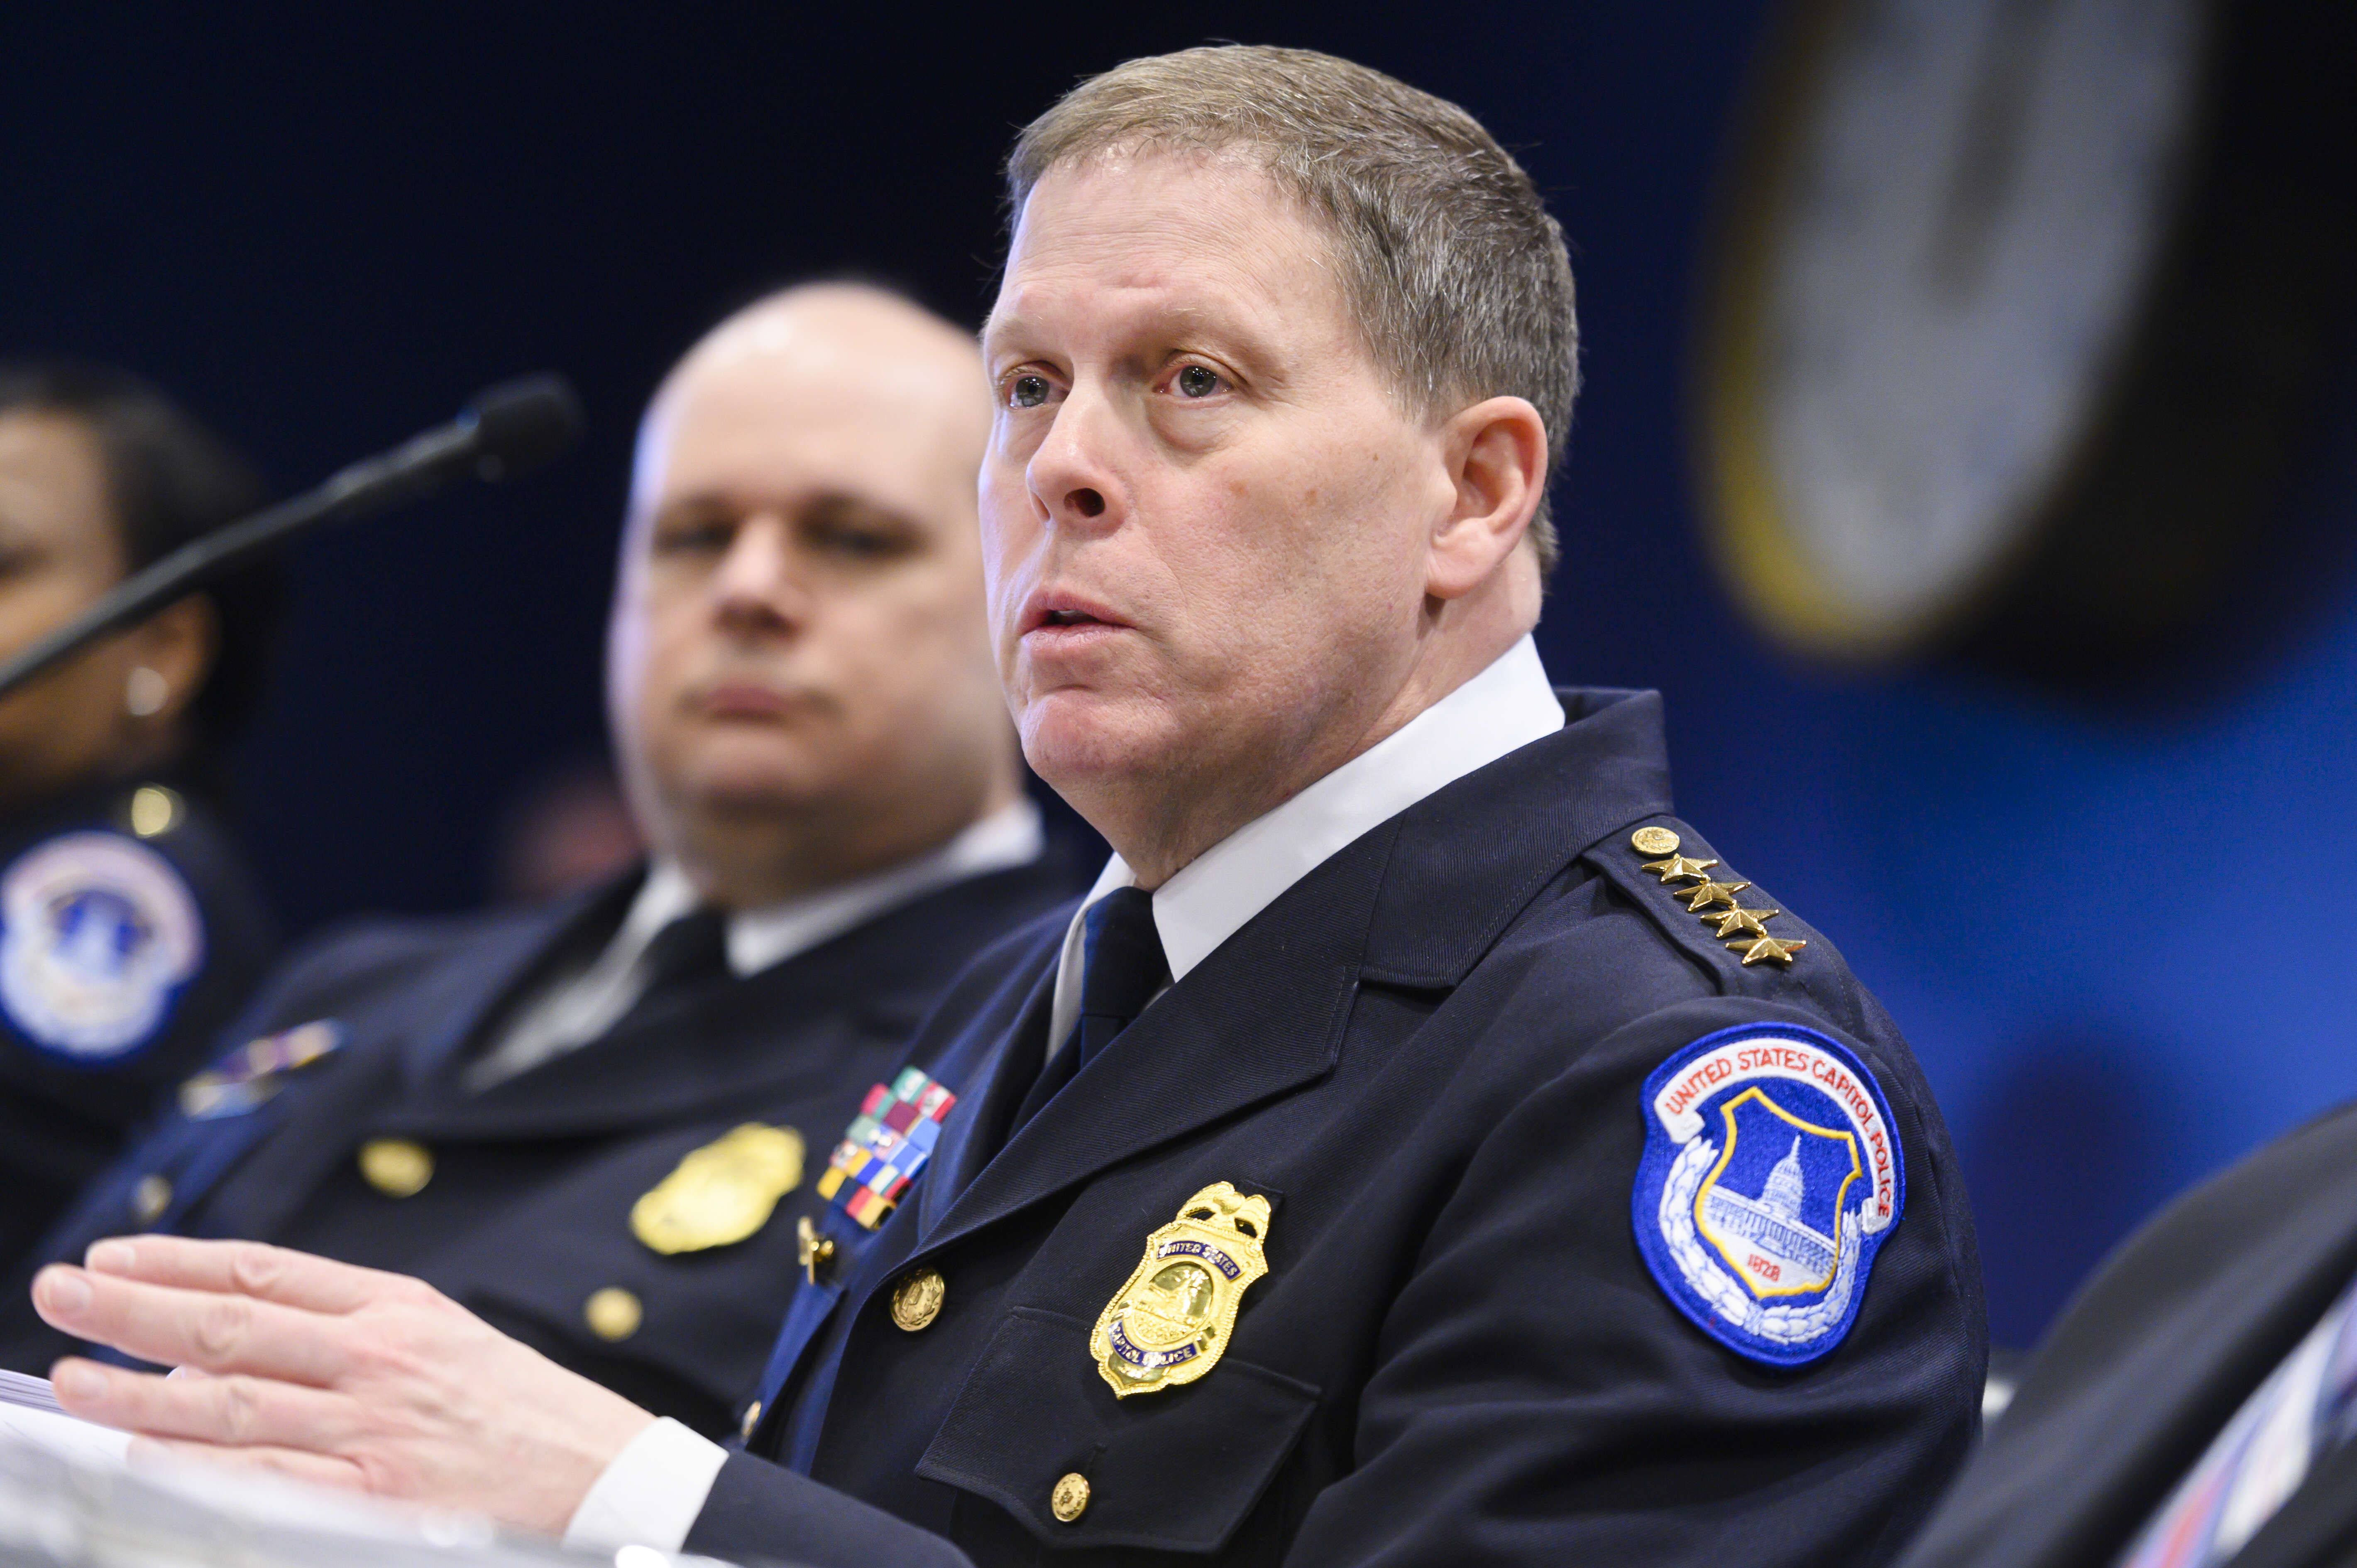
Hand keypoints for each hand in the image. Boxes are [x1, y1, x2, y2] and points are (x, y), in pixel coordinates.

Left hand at [31, 1236, 655, 1536]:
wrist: (603, 1476)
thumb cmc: (522, 1411)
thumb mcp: (446, 1342)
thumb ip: (350, 1336)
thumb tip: (235, 1342)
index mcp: (398, 1310)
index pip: (266, 1273)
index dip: (181, 1261)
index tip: (115, 1255)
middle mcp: (378, 1359)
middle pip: (232, 1326)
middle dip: (135, 1306)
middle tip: (61, 1290)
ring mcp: (371, 1431)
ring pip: (229, 1404)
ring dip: (138, 1391)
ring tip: (71, 1378)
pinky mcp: (373, 1499)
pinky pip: (265, 1481)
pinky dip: (198, 1468)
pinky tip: (143, 1458)